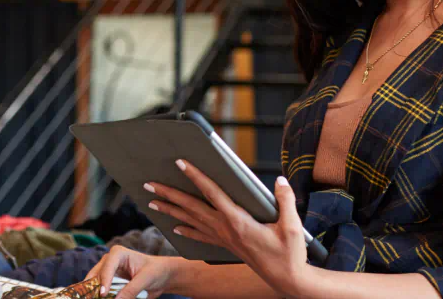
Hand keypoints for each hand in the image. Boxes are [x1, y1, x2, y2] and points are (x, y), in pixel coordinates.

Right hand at [85, 245, 189, 298]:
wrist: (162, 276)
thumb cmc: (155, 271)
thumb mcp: (145, 280)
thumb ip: (131, 290)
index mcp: (117, 254)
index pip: (107, 268)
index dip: (104, 281)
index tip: (103, 294)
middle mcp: (109, 262)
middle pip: (95, 276)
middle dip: (93, 288)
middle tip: (94, 298)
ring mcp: (107, 273)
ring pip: (95, 285)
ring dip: (95, 294)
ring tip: (96, 298)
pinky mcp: (109, 284)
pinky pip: (101, 292)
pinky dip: (101, 297)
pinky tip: (102, 298)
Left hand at [144, 160, 309, 294]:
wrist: (286, 279)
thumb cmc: (289, 254)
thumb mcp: (293, 227)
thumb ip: (285, 200)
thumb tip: (280, 180)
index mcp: (238, 221)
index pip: (212, 193)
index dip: (195, 176)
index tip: (180, 163)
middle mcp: (225, 229)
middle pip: (191, 207)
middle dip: (169, 194)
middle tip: (149, 184)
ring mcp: (223, 238)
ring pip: (190, 221)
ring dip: (170, 210)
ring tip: (152, 202)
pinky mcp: (226, 245)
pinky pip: (199, 236)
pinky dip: (185, 229)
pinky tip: (173, 227)